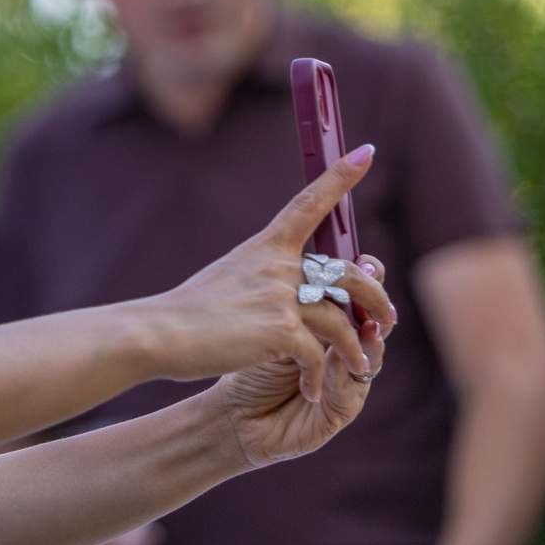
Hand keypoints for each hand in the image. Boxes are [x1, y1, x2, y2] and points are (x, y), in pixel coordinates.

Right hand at [153, 149, 394, 397]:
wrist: (157, 333)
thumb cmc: (187, 314)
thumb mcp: (229, 279)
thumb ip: (268, 278)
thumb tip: (302, 285)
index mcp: (265, 248)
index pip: (309, 203)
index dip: (339, 177)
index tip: (366, 152)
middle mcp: (278, 265)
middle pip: (351, 273)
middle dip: (378, 298)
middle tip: (388, 319)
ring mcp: (281, 296)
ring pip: (343, 321)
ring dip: (357, 349)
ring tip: (359, 369)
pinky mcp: (281, 330)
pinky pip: (319, 356)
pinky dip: (318, 378)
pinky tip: (310, 392)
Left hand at [207, 264, 380, 467]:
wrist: (229, 412)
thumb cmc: (244, 359)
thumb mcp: (267, 319)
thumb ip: (290, 290)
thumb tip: (301, 248)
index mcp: (329, 323)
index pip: (359, 296)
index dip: (368, 278)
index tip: (362, 259)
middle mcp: (343, 351)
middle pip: (375, 323)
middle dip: (376, 306)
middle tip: (369, 290)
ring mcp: (346, 382)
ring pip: (371, 358)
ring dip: (369, 341)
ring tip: (365, 327)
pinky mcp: (339, 412)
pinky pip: (351, 392)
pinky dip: (343, 375)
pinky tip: (333, 360)